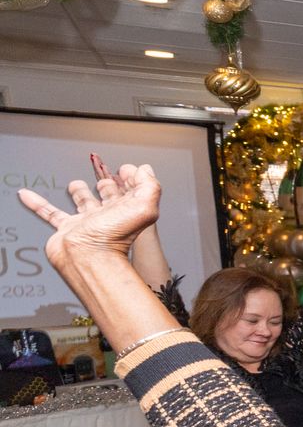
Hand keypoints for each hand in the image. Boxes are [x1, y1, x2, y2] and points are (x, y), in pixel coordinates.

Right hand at [18, 163, 160, 271]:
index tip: (128, 169)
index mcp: (126, 211)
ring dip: (79, 192)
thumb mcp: (144, 206)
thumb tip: (145, 170)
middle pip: (108, 197)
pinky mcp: (66, 229)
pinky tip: (27, 195)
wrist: (86, 257)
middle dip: (107, 185)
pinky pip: (49, 213)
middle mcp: (108, 217)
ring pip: (82, 204)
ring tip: (75, 184)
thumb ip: (150, 186)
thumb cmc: (114, 237)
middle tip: (106, 176)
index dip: (133, 178)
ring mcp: (87, 223)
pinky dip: (37, 203)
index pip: (133, 191)